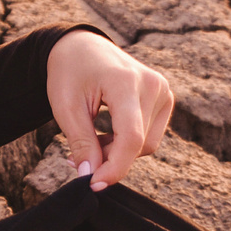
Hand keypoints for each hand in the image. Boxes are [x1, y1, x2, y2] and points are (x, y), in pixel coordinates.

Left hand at [46, 33, 173, 191]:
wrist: (81, 46)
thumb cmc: (69, 72)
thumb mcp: (65, 107)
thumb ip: (81, 142)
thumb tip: (90, 177)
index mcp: (125, 81)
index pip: (131, 137)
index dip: (114, 167)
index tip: (93, 184)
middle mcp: (152, 84)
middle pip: (137, 144)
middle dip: (108, 158)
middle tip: (76, 158)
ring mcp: (163, 90)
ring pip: (146, 144)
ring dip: (118, 152)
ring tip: (90, 141)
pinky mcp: (165, 97)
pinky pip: (149, 135)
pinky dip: (127, 142)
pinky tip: (106, 134)